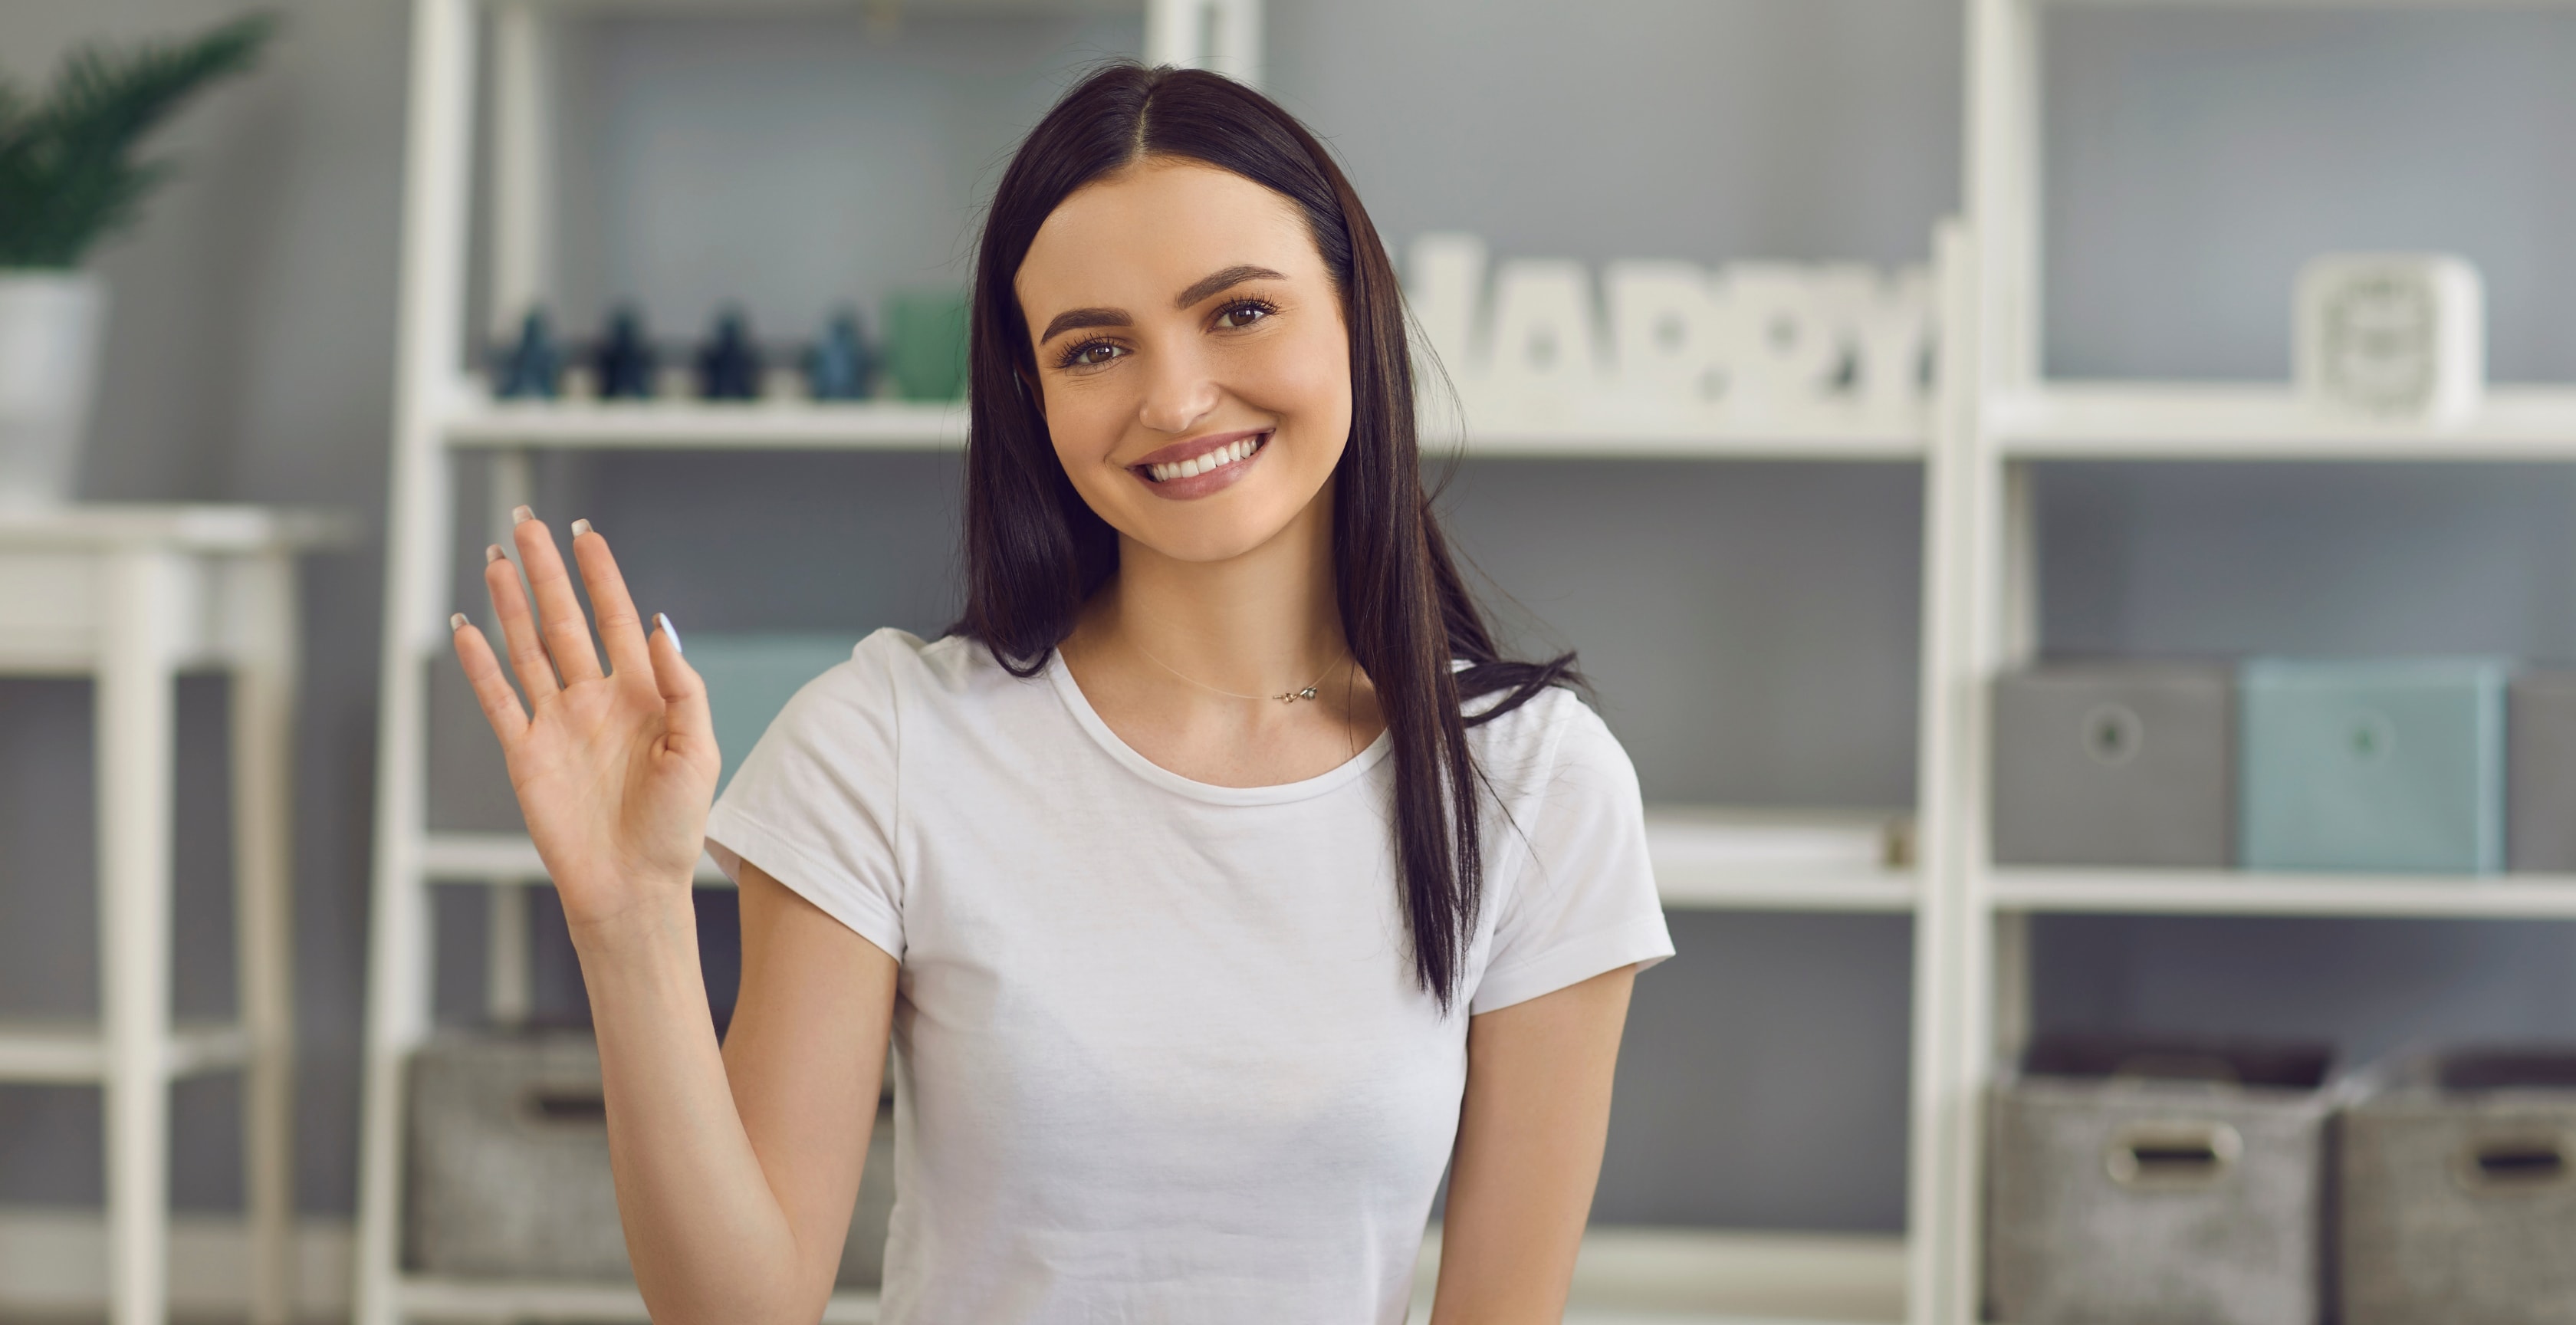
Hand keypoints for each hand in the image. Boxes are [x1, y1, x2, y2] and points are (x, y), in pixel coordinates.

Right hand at [451, 508, 718, 930]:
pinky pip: (498, 698)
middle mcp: (595, 699)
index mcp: (642, 694)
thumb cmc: (676, 827)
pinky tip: (466, 627)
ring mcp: (557, 723)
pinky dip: (480, 664)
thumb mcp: (697, 752)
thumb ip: (683, 687)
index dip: (600, 574)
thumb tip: (661, 625)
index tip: (584, 531)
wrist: (632, 887)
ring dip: (510, 604)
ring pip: (527, 648)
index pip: (616, 617)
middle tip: (525, 521)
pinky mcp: (524, 753)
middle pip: (563, 619)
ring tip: (494, 558)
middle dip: (545, 570)